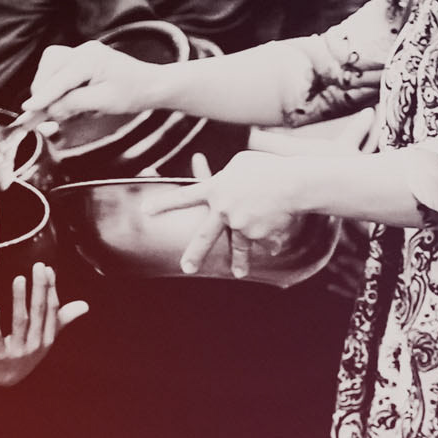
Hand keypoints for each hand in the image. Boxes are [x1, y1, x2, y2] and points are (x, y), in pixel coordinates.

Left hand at [0, 262, 88, 386]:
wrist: (6, 382)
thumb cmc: (28, 355)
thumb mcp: (47, 339)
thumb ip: (63, 319)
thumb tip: (84, 306)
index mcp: (48, 337)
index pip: (52, 310)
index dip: (50, 289)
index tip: (48, 270)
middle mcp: (36, 343)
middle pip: (39, 312)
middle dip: (39, 288)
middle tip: (38, 267)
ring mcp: (18, 350)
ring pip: (20, 321)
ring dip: (20, 299)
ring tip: (19, 279)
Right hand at [23, 41, 160, 123]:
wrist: (151, 85)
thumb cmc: (132, 93)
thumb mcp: (104, 102)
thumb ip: (75, 103)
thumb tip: (51, 109)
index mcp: (91, 59)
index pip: (61, 79)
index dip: (43, 96)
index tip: (28, 109)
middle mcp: (84, 51)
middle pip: (50, 65)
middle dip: (43, 89)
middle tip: (42, 113)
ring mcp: (82, 53)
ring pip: (52, 65)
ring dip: (48, 86)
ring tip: (54, 107)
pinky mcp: (82, 60)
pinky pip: (60, 69)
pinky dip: (56, 85)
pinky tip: (63, 100)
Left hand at [175, 150, 301, 278]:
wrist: (293, 184)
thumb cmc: (268, 167)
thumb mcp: (241, 163)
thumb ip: (227, 175)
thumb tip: (224, 182)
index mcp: (216, 188)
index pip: (183, 196)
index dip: (163, 203)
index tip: (145, 210)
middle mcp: (223, 210)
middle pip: (205, 237)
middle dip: (195, 254)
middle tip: (186, 268)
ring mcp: (240, 225)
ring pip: (239, 247)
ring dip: (240, 263)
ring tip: (239, 273)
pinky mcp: (257, 235)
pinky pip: (265, 240)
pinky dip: (273, 239)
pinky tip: (281, 237)